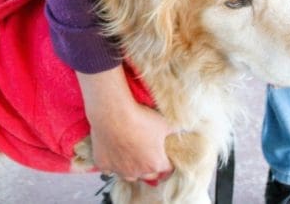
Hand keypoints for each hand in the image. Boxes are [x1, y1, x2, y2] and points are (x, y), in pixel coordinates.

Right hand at [77, 67, 173, 181]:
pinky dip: (112, 163)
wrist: (114, 113)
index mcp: (156, 163)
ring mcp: (120, 170)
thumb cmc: (140, 118)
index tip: (166, 156)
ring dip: (132, 168)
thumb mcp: (164, 123)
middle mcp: (138, 171)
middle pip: (149, 175)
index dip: (167, 162)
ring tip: (132, 155)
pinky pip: (109, 169)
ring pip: (129, 176)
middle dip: (151, 167)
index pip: (167, 169)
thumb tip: (185, 130)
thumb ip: (175, 131)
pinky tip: (114, 153)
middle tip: (149, 155)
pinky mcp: (104, 164)